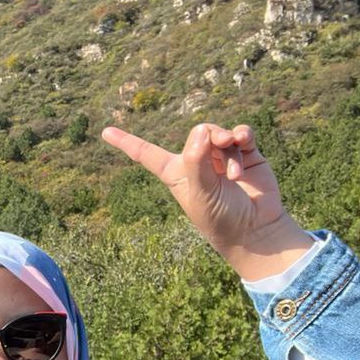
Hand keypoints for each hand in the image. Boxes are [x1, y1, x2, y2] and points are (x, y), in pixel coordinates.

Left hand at [102, 123, 314, 279]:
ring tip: (235, 171)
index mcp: (175, 173)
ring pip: (221, 133)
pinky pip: (242, 133)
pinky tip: (243, 142)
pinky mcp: (246, 154)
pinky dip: (243, 135)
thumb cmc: (220, 217)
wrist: (255, 229)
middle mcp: (197, 163)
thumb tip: (200, 131)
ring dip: (230, 146)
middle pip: (198, 132)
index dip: (126, 142)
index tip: (105, 132)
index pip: (146, 154)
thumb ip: (196, 161)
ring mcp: (221, 157)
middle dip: (210, 135)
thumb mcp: (200, 193)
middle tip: (223, 142)